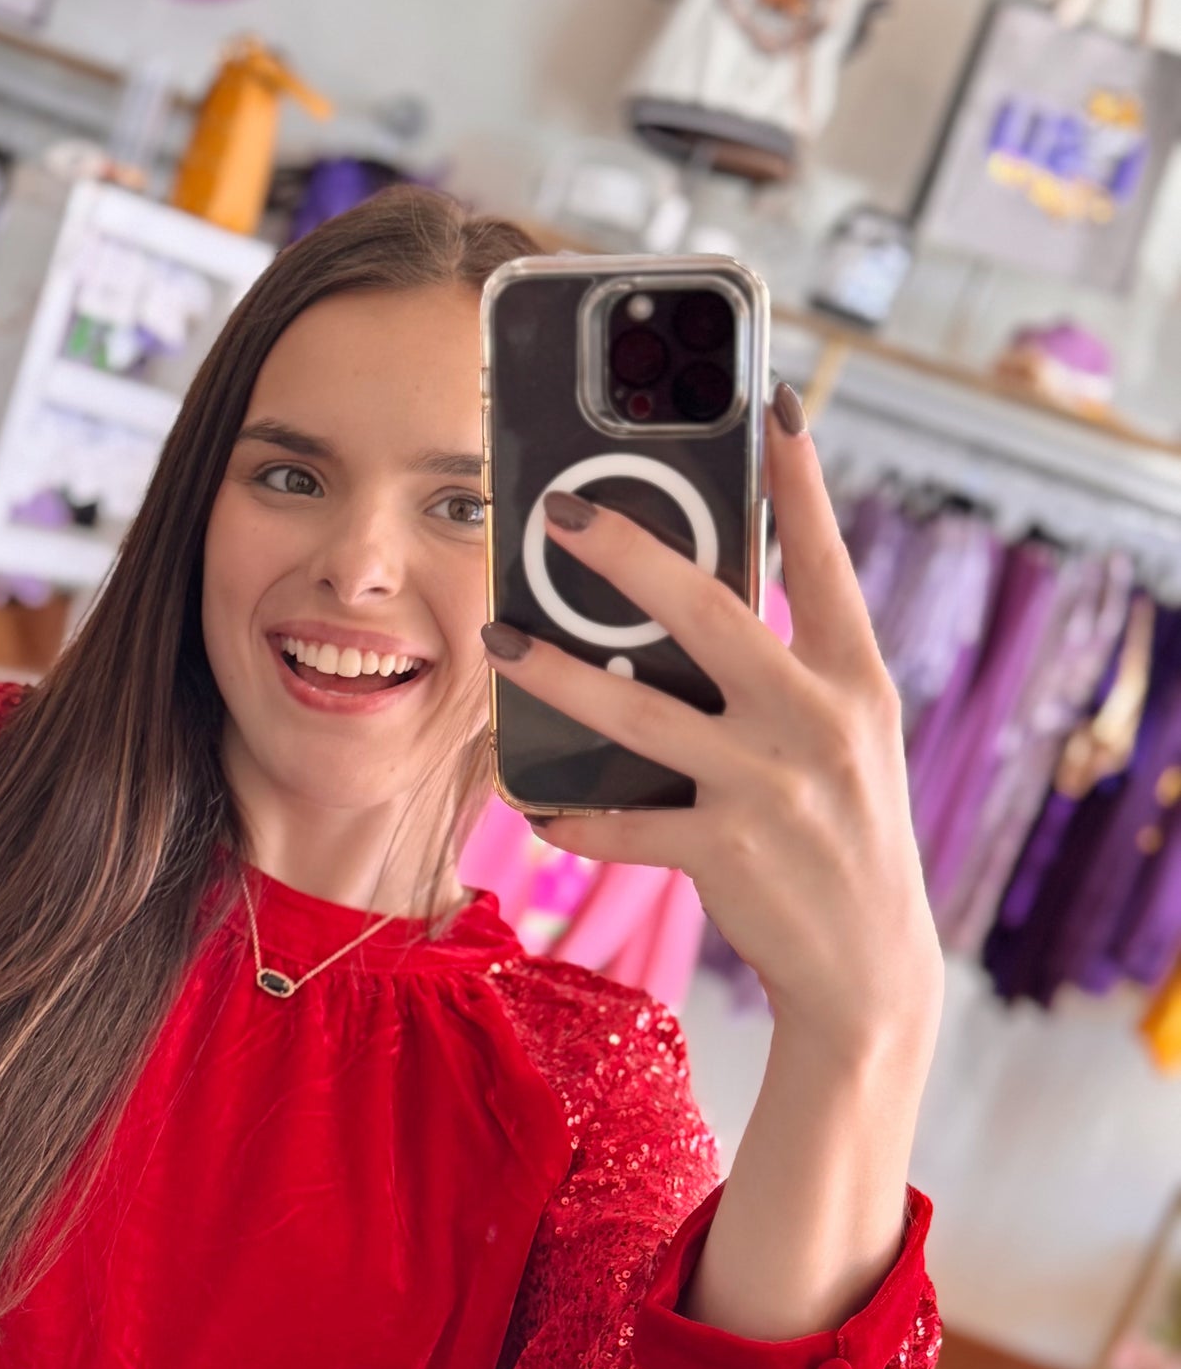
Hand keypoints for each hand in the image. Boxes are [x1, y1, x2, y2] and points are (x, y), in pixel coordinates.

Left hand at [481, 389, 941, 1063]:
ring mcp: (772, 786)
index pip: (824, 558)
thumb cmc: (839, 835)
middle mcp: (818, 720)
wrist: (869, 968)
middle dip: (627, 554)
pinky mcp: (729, 852)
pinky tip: (534, 802)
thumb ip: (779, 675)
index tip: (769, 400)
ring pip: (641, 714)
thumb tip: (685, 609)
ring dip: (558, 675)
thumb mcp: (838, 740)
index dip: (797, 479)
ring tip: (499, 642)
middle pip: (709, 612)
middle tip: (559, 509)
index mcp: (853, 678)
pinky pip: (626, 824)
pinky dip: (574, 815)